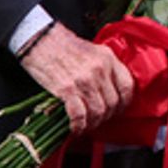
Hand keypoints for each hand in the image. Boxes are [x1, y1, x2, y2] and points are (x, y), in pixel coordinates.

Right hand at [19, 23, 134, 132]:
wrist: (40, 40)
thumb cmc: (64, 46)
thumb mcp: (93, 50)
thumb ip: (104, 67)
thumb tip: (109, 90)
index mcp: (108, 58)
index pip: (127, 86)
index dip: (124, 102)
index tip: (118, 109)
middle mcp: (100, 69)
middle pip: (113, 102)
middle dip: (106, 116)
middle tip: (98, 119)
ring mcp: (85, 80)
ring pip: (98, 111)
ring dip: (93, 123)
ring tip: (86, 125)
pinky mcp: (67, 89)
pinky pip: (79, 115)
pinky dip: (79, 126)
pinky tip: (75, 127)